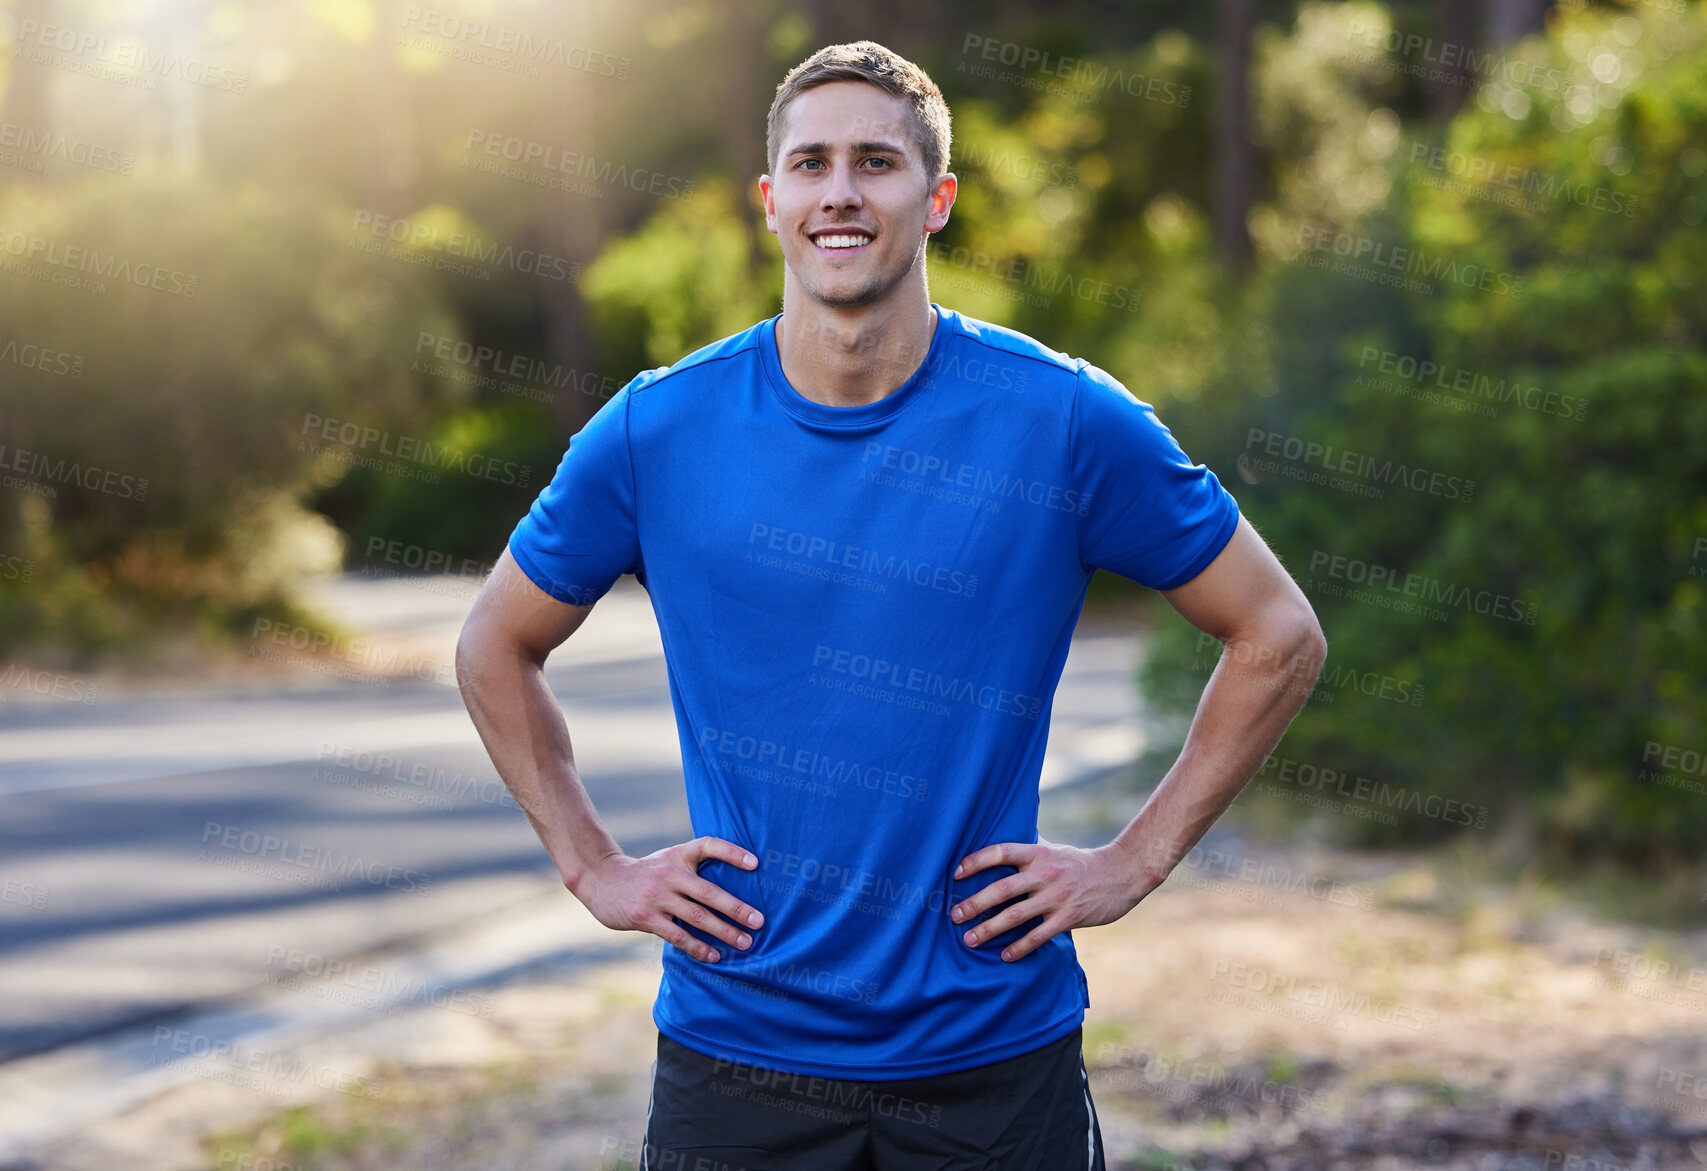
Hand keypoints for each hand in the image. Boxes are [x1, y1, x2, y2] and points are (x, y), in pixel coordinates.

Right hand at [575, 836, 764, 963]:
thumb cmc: (646, 873)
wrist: (601, 880)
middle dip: (736, 908)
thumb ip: (694, 868)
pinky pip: (677, 935)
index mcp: (678, 855)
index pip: (708, 845)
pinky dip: (698, 947)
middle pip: (709, 892)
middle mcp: (669, 873)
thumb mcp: (668, 860)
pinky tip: (714, 956)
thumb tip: (732, 891)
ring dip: (723, 932)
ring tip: (745, 943)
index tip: (755, 864)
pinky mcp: (645, 917)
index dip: (732, 853)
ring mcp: (657, 896)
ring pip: (696, 917)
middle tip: (760, 921)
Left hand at [950, 839, 1146, 961]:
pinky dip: (1020, 947)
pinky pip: (1039, 935)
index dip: (976, 861)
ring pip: (1016, 915)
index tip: (955, 873)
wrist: (1121, 874)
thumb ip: (1028, 849)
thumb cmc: (1080, 863)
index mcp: (1038, 853)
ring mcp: (1057, 896)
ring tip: (970, 939)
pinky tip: (1005, 955)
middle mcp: (1045, 873)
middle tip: (954, 916)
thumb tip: (999, 841)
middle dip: (974, 903)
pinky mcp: (1069, 917)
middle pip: (1002, 888)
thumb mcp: (1054, 849)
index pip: (1001, 852)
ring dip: (989, 929)